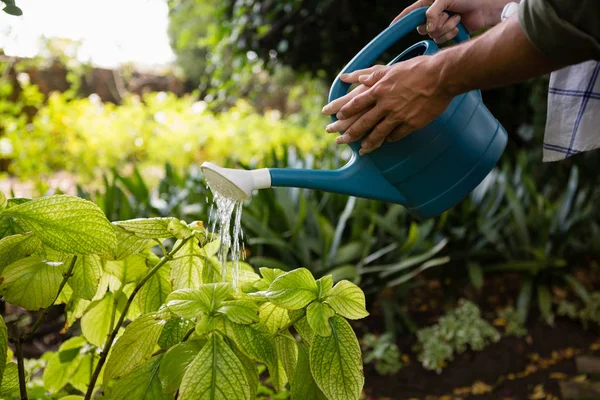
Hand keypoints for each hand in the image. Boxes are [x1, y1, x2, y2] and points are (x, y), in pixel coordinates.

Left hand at [322, 56, 453, 154]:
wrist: (441, 76)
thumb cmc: (417, 68)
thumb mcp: (390, 69)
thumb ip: (370, 74)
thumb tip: (353, 77)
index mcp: (379, 89)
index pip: (356, 103)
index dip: (345, 111)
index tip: (338, 117)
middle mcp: (385, 104)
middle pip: (363, 122)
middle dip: (350, 133)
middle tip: (341, 140)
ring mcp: (398, 116)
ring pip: (378, 133)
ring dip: (369, 143)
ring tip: (362, 150)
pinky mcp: (411, 124)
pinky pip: (397, 135)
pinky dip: (390, 139)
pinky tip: (387, 142)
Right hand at [394, 0, 508, 42]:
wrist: (487, 7)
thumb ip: (432, 12)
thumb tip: (427, 28)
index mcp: (428, 3)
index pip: (410, 13)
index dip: (400, 20)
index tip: (391, 28)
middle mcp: (432, 15)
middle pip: (421, 28)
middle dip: (435, 24)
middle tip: (447, 14)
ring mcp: (440, 25)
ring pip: (432, 35)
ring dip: (445, 28)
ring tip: (457, 18)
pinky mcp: (449, 33)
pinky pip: (441, 40)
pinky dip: (450, 34)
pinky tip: (459, 26)